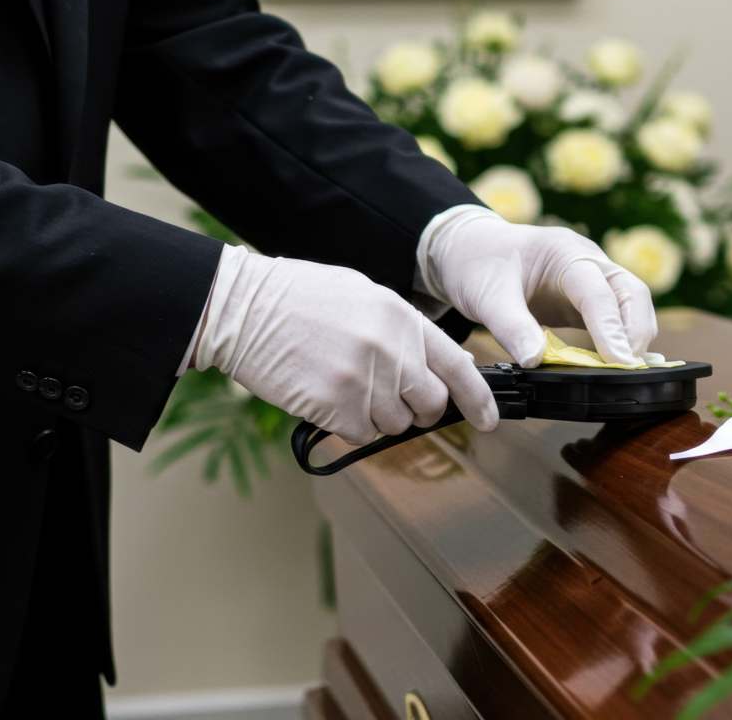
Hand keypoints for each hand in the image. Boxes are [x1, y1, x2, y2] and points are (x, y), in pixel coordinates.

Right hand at [193, 246, 499, 444]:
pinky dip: (349, 427)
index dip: (477, 398)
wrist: (243, 308)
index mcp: (401, 318)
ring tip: (346, 388)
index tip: (488, 418)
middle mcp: (390, 349)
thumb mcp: (361, 295)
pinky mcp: (335, 406)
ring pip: (395, 425)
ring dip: (377, 417)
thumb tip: (432, 362)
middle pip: (430, 404)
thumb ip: (401, 329)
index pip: (458, 367)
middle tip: (393, 402)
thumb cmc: (297, 298)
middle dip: (418, 411)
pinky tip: (329, 401)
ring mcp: (364, 380)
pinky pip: (362, 435)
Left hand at [420, 207, 656, 367]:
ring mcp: (592, 280)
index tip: (619, 362)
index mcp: (564, 252)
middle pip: (632, 294)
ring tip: (623, 374)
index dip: (611, 328)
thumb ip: (511, 327)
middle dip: (636, 333)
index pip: (598, 292)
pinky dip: (618, 343)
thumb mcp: (486, 296)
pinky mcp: (586, 302)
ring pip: (631, 307)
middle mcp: (588, 262)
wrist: (469, 251)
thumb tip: (536, 361)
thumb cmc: (478, 266)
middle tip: (629, 370)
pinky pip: (614, 321)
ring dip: (632, 339)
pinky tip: (611, 368)